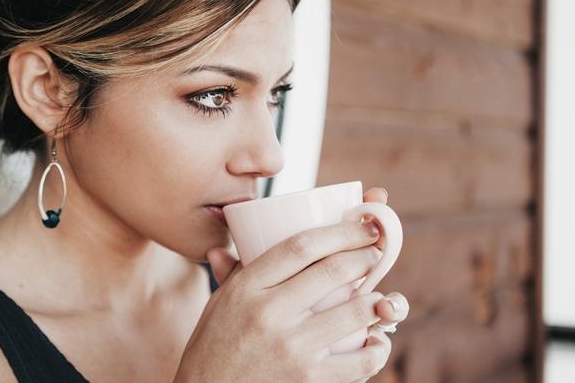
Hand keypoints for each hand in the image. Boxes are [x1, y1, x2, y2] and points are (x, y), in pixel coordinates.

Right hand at [190, 187, 408, 381]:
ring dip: (379, 300)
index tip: (363, 227)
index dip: (340, 231)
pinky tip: (377, 341)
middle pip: (334, 271)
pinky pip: (361, 360)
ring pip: (355, 312)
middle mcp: (269, 312)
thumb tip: (222, 247)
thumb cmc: (213, 348)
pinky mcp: (308, 378)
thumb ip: (230, 274)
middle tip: (377, 253)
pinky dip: (377, 348)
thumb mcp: (216, 305)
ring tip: (380, 297)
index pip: (300, 246)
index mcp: (247, 287)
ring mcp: (291, 347)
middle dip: (367, 256)